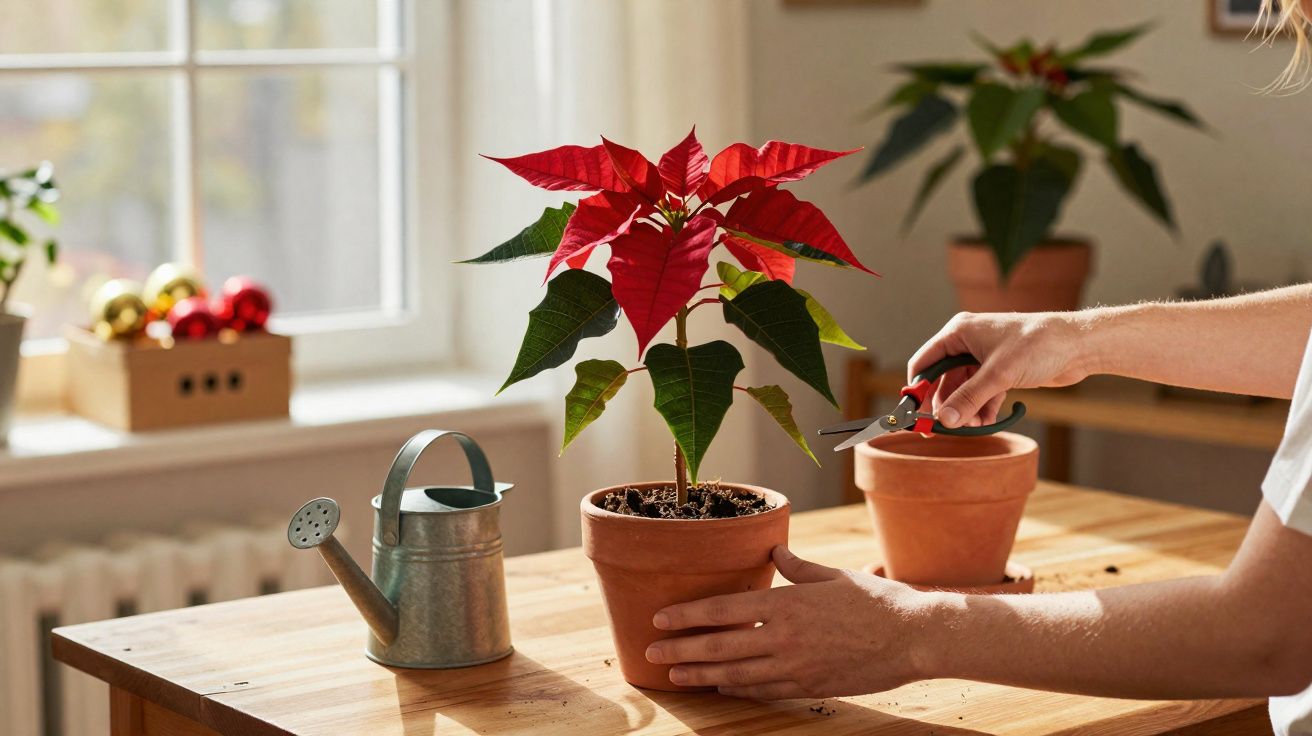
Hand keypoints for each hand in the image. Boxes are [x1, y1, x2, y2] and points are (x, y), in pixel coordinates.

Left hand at [645, 546, 933, 698]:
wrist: (914, 638)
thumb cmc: (877, 601)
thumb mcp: (834, 576)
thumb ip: (798, 567)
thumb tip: (773, 552)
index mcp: (787, 605)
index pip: (723, 611)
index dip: (687, 616)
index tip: (660, 619)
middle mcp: (785, 639)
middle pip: (721, 647)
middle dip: (682, 651)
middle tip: (652, 653)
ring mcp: (796, 667)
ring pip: (736, 675)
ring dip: (701, 675)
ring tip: (675, 676)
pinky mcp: (810, 687)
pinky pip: (765, 691)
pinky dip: (738, 689)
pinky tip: (720, 686)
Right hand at [908, 311, 1093, 427]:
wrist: (1078, 345)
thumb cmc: (1038, 344)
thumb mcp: (998, 374)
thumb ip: (969, 398)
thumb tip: (944, 421)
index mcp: (959, 332)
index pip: (925, 362)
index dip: (918, 389)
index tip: (915, 415)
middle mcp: (967, 343)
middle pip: (942, 380)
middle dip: (947, 405)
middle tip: (946, 429)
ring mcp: (984, 357)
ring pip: (963, 390)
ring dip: (966, 410)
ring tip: (976, 426)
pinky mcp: (1000, 371)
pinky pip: (981, 394)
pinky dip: (982, 409)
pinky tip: (988, 421)